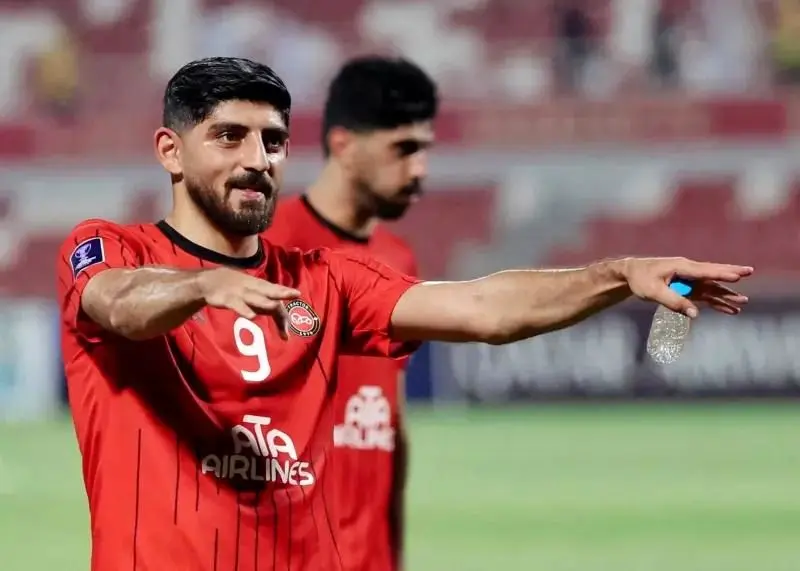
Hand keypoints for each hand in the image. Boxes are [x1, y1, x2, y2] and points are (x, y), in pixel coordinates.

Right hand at [197, 267, 299, 338]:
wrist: (208, 280)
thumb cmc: (234, 288)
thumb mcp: (251, 293)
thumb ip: (266, 305)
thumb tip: (283, 321)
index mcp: (259, 286)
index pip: (275, 294)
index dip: (284, 308)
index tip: (290, 327)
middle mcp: (252, 287)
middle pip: (269, 290)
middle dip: (282, 292)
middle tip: (296, 294)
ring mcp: (240, 293)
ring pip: (254, 297)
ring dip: (265, 301)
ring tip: (276, 306)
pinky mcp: (227, 298)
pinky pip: (237, 305)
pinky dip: (244, 310)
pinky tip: (251, 316)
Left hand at [621, 257, 752, 317]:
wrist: (630, 274)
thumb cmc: (640, 279)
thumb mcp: (654, 292)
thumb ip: (674, 302)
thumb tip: (695, 314)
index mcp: (681, 267)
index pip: (704, 271)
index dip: (721, 273)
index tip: (737, 275)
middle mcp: (688, 271)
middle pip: (713, 274)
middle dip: (731, 274)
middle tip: (750, 272)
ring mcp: (688, 280)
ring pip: (711, 287)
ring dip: (726, 295)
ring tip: (743, 302)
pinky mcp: (686, 288)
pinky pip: (704, 295)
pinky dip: (716, 302)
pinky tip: (729, 310)